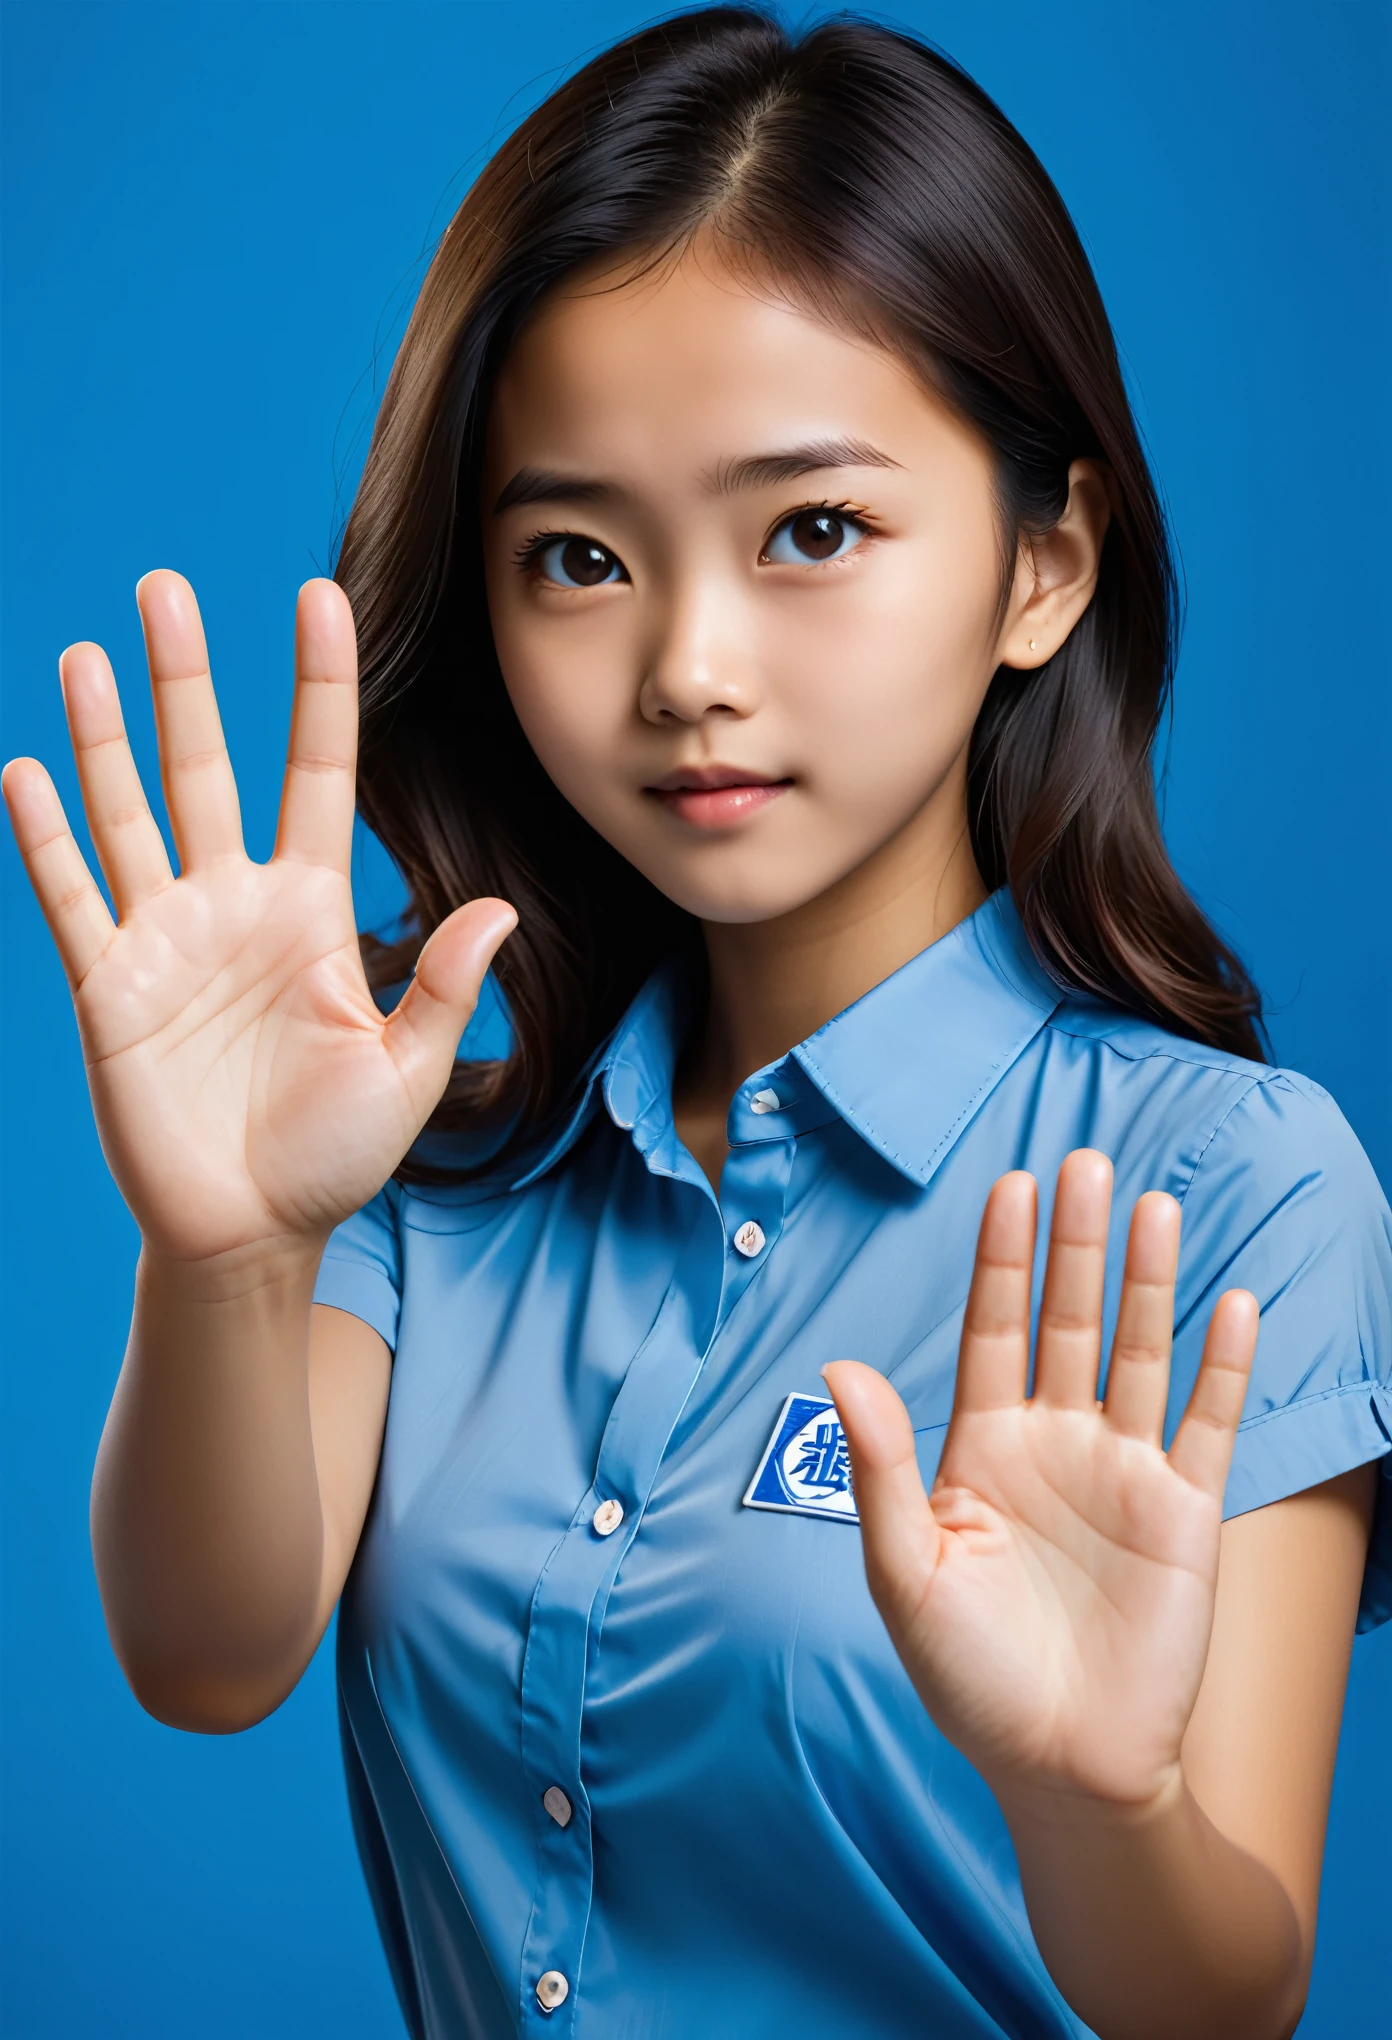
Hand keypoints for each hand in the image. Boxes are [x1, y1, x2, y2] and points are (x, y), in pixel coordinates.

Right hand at [3, 572, 514, 1263]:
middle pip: (204, 767)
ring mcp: (163, 937)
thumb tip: (497, 911)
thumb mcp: (407, 1071)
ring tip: (87, 654)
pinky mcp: (104, 986)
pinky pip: (70, 898)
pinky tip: (24, 773)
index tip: (319, 598)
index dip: (318, 688)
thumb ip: (445, 988)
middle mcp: (232, 903)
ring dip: (103, 738)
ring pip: (125, 813)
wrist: (251, 1229)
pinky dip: (46, 840)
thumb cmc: (334, 1152)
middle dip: (185, 679)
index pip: (315, 771)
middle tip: (164, 585)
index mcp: (311, 908)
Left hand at [824, 1151, 1258, 1813]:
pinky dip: (1225, 1366)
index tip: (1010, 1184)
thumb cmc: (970, 1678)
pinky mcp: (1184, 1512)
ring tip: (1154, 1205)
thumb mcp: (906, 1574)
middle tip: (1085, 1159)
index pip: (993, 1330)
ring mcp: (1123, 1472)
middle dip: (1075, 1244)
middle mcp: (1054, 1443)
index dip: (1002, 1259)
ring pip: (1138, 1352)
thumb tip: (840, 1364)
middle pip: (1066, 1320)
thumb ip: (879, 1469)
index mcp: (981, 1449)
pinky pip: (1210, 1422)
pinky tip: (1234, 1302)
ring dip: (1149, 1281)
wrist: (1063, 1769)